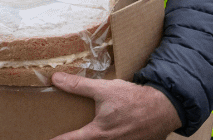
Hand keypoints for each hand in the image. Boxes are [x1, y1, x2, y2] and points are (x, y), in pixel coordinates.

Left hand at [49, 73, 182, 139]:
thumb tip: (55, 79)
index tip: (47, 139)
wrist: (165, 107)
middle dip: (78, 139)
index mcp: (99, 133)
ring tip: (92, 131)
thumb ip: (78, 86)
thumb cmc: (134, 99)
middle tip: (66, 135)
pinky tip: (113, 131)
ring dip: (96, 138)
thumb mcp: (104, 89)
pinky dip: (112, 138)